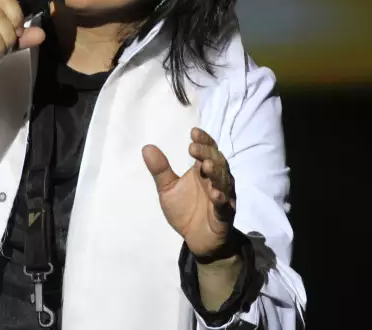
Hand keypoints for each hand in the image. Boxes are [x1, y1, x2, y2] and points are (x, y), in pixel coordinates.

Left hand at [142, 128, 235, 258]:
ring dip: (216, 173)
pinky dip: (221, 199)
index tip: (193, 132)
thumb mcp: (168, 189)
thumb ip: (160, 170)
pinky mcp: (225, 215)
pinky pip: (225, 206)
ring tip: (206, 166)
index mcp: (203, 171)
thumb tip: (146, 147)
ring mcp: (223, 196)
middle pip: (216, 162)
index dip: (203, 140)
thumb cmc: (185, 210)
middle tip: (194, 148)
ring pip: (224, 181)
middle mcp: (216, 180)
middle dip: (207, 154)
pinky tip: (215, 194)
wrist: (197, 238)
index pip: (208, 150)